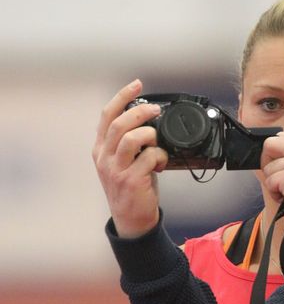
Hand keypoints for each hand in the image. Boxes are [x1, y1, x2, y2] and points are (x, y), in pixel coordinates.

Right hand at [92, 79, 167, 237]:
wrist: (132, 219)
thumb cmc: (132, 187)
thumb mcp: (123, 161)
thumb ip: (128, 142)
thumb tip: (149, 119)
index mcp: (101, 149)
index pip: (106, 116)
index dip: (121, 97)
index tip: (137, 84)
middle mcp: (104, 157)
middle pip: (118, 124)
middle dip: (140, 112)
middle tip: (155, 110)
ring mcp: (115, 169)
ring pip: (131, 138)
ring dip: (150, 134)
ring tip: (157, 141)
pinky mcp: (130, 180)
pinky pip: (149, 158)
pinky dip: (160, 156)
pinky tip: (162, 163)